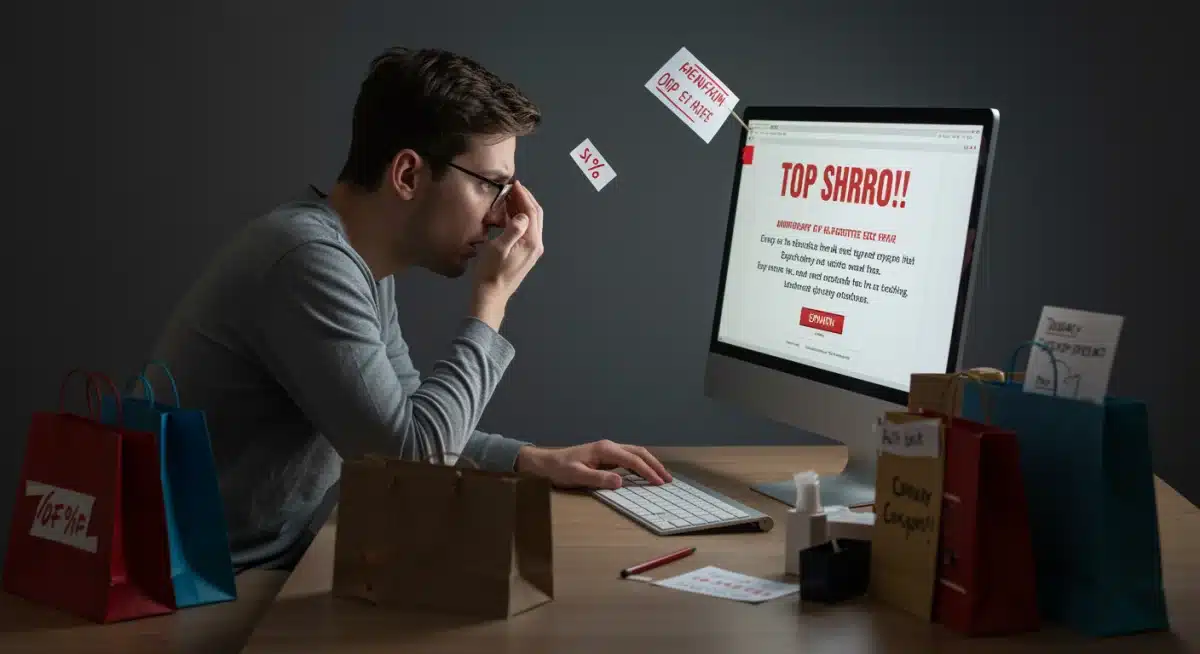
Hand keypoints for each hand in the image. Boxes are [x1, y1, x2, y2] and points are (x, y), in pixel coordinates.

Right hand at [473, 181, 543, 303]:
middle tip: (513, 187)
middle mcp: (536, 244)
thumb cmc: (491, 272)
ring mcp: (532, 250)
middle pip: (536, 215)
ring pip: (532, 222)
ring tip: (510, 196)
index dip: (523, 195)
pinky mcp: (526, 253)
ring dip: (523, 207)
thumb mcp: (498, 249)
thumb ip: (512, 230)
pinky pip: (527, 230)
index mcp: (531, 242)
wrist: (491, 295)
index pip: (531, 212)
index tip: (514, 183)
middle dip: (526, 198)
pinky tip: (509, 213)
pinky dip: (520, 218)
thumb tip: (522, 215)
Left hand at [516, 440, 671, 489]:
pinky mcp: (606, 456)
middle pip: (639, 452)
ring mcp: (608, 450)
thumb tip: (621, 482)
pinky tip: (645, 474)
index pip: (632, 459)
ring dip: (650, 464)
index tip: (659, 482)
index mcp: (604, 449)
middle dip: (655, 465)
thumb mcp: (577, 476)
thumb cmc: (560, 469)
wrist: (546, 462)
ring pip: (635, 454)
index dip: (647, 471)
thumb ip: (599, 478)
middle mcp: (609, 446)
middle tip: (668, 479)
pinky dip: (640, 465)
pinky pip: (628, 458)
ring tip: (662, 477)